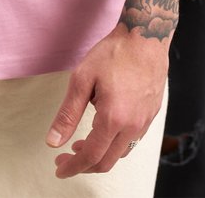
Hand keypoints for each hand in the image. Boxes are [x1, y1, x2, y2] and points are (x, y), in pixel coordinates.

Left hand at [45, 23, 168, 176]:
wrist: (146, 35)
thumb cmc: (114, 52)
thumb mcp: (82, 79)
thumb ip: (68, 114)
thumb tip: (53, 142)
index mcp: (113, 119)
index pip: (91, 157)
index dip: (73, 166)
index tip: (59, 168)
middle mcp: (133, 125)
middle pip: (107, 161)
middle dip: (84, 165)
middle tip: (67, 157)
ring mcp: (145, 121)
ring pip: (121, 153)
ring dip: (100, 154)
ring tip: (83, 143)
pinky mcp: (151, 113)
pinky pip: (133, 140)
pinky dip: (115, 144)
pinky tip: (105, 129)